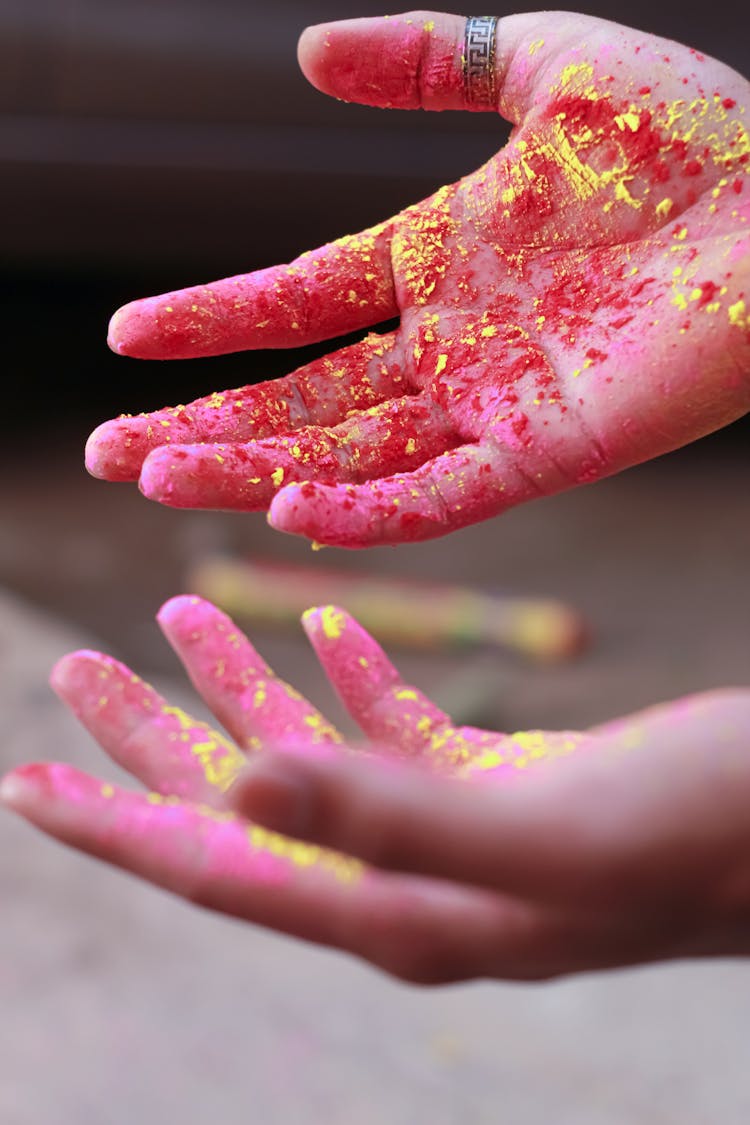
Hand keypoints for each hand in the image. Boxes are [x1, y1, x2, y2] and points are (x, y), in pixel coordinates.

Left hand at [3, 597, 749, 982]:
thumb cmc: (688, 837)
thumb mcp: (533, 829)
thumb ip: (381, 817)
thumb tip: (227, 795)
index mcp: (392, 905)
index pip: (213, 865)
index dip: (111, 823)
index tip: (24, 784)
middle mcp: (407, 879)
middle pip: (241, 807)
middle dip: (150, 737)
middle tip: (72, 669)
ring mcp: (452, 832)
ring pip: (314, 757)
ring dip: (244, 688)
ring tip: (181, 613)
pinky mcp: (501, 787)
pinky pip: (398, 731)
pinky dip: (351, 677)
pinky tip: (326, 627)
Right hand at [86, 10, 749, 546]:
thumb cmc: (692, 134)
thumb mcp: (544, 64)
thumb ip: (427, 58)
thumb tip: (303, 53)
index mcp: (434, 258)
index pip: (296, 301)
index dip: (212, 321)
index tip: (128, 336)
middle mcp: (446, 345)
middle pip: (300, 398)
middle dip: (203, 422)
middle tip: (109, 448)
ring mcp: (489, 407)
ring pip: (347, 456)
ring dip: (252, 469)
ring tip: (158, 476)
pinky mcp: (543, 457)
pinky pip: (436, 498)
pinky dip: (362, 512)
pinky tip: (285, 512)